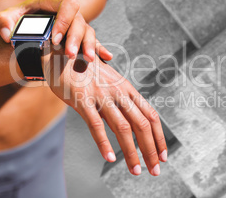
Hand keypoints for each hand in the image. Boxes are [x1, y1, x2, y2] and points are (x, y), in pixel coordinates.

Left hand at [0, 0, 112, 61]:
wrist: (34, 17)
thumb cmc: (21, 16)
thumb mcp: (9, 15)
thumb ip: (2, 21)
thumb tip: (7, 36)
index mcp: (54, 2)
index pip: (67, 5)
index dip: (64, 21)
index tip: (55, 39)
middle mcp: (69, 12)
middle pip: (80, 21)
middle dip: (77, 38)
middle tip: (70, 54)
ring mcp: (77, 24)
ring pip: (89, 32)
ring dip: (90, 45)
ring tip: (88, 60)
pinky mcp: (81, 36)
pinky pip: (94, 40)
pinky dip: (100, 49)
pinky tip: (107, 58)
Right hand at [43, 44, 167, 175]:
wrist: (62, 55)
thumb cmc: (88, 72)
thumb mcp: (110, 82)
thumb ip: (121, 99)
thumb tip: (132, 119)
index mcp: (128, 89)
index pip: (150, 116)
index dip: (159, 137)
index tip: (163, 155)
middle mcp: (119, 92)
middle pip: (141, 125)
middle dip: (150, 150)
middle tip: (155, 170)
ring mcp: (101, 96)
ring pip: (123, 128)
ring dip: (131, 152)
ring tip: (136, 170)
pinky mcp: (83, 101)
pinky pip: (96, 125)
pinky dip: (104, 143)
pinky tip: (109, 158)